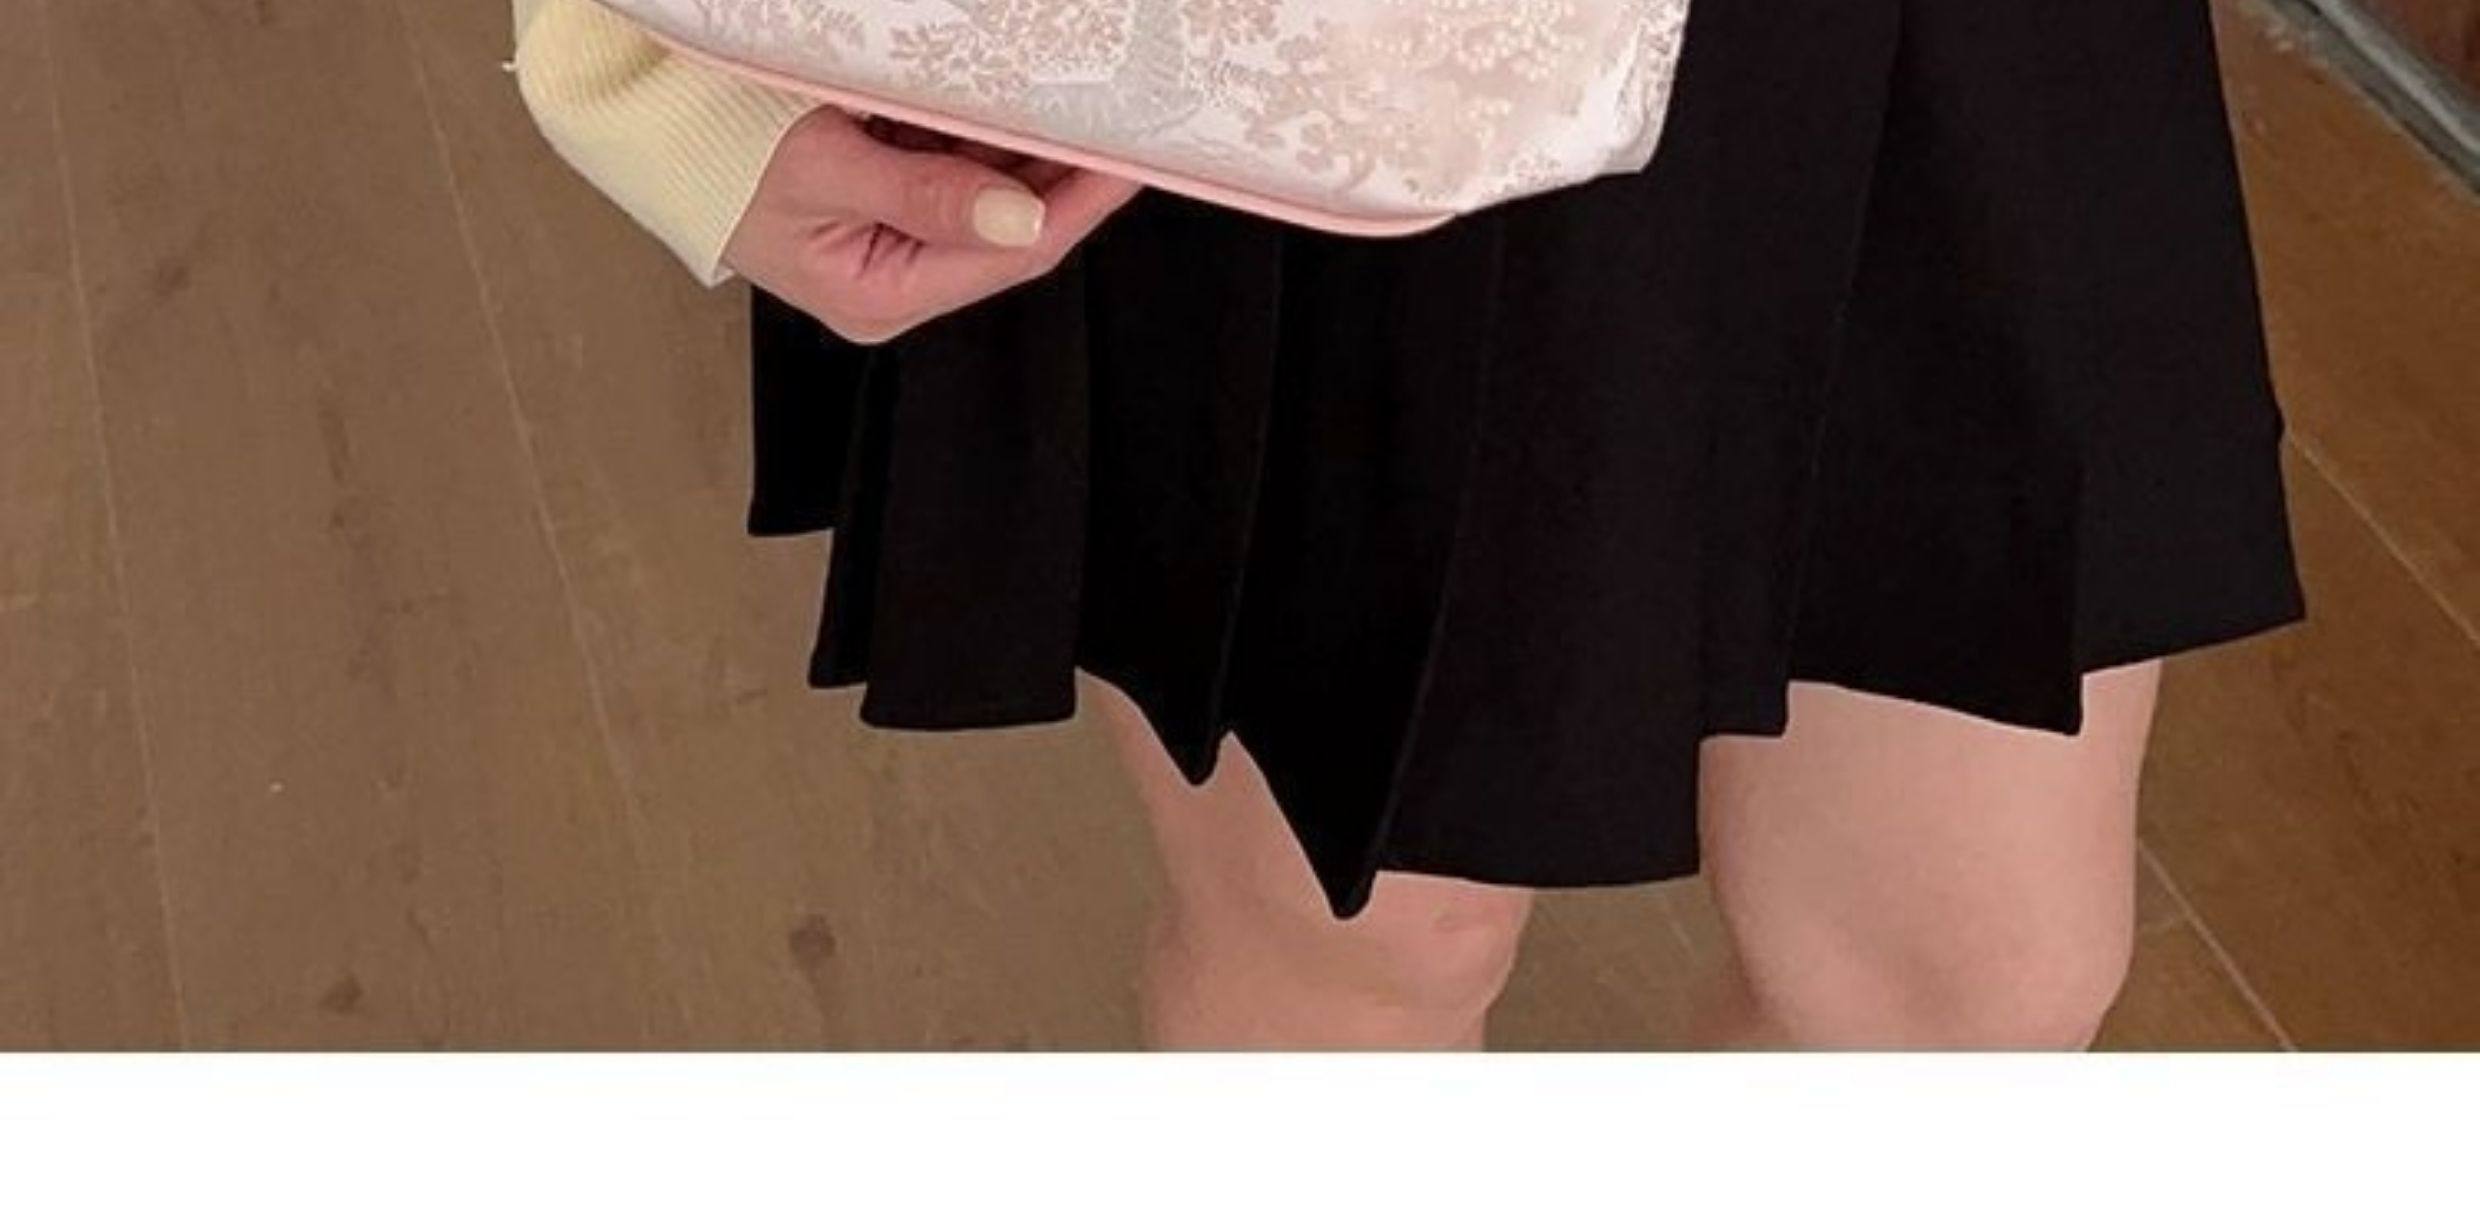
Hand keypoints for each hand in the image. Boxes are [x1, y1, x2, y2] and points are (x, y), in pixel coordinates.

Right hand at [722, 108, 1142, 343]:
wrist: (646, 122)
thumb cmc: (716, 148)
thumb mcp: (823, 167)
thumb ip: (925, 195)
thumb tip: (1023, 218)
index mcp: (883, 295)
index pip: (1015, 253)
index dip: (1082, 202)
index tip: (1132, 153)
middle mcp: (898, 280)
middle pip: (1015, 227)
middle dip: (1067, 172)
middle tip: (1122, 114)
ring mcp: (894, 240)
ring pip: (994, 193)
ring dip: (1032, 147)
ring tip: (1079, 100)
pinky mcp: (887, 199)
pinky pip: (958, 166)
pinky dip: (987, 132)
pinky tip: (1015, 98)